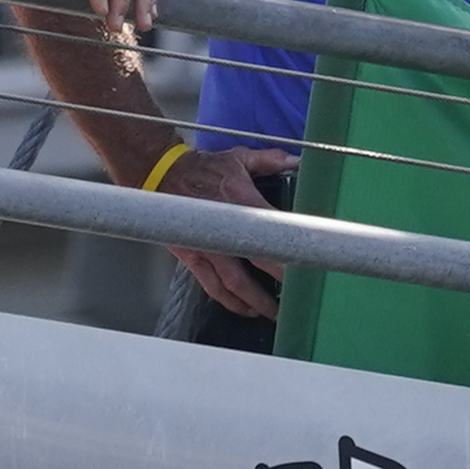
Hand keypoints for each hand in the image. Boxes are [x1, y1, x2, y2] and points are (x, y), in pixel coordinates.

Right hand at [152, 144, 294, 319]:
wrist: (160, 175)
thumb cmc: (200, 169)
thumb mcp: (238, 157)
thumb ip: (269, 160)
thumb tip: (295, 161)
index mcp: (241, 200)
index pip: (272, 230)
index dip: (290, 248)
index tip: (309, 260)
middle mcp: (223, 227)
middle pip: (257, 262)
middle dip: (279, 280)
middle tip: (298, 295)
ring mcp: (207, 246)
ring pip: (233, 284)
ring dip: (255, 300)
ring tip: (273, 311)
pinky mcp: (193, 257)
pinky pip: (213, 286)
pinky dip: (230, 301)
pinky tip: (244, 308)